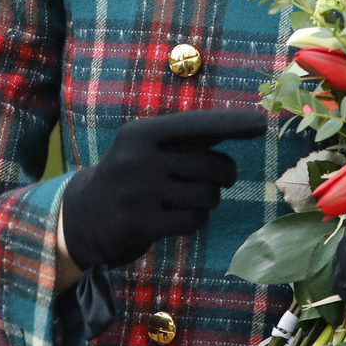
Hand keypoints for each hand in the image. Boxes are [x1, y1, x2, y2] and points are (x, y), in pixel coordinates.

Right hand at [61, 109, 265, 270]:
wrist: (83, 216)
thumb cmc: (131, 174)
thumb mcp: (147, 147)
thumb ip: (186, 139)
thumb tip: (241, 125)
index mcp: (142, 133)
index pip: (198, 124)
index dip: (232, 123)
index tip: (262, 122)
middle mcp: (139, 158)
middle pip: (212, 165)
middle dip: (224, 174)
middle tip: (220, 178)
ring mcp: (139, 192)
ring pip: (208, 195)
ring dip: (210, 199)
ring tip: (192, 197)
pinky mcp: (142, 224)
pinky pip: (194, 220)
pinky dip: (197, 219)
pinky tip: (179, 216)